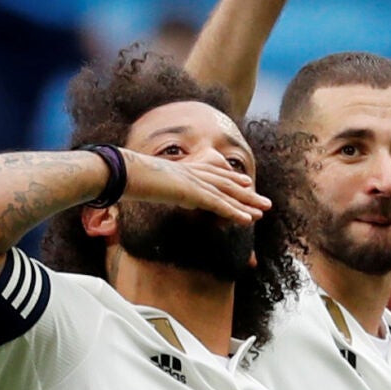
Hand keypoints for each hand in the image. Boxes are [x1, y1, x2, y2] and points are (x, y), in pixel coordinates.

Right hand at [121, 151, 271, 224]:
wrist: (124, 172)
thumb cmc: (129, 177)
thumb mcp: (146, 182)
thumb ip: (155, 186)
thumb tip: (149, 189)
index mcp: (185, 169)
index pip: (214, 173)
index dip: (232, 177)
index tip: (245, 181)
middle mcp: (194, 173)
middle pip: (227, 183)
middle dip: (248, 193)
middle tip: (265, 202)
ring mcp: (194, 182)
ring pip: (228, 194)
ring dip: (248, 204)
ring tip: (264, 211)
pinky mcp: (193, 193)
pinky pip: (218, 205)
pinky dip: (234, 212)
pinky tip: (247, 220)